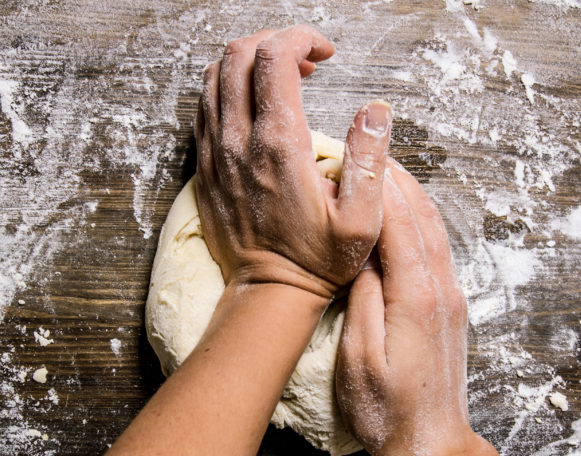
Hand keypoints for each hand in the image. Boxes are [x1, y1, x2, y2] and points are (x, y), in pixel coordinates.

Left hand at [194, 25, 392, 299]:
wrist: (269, 292)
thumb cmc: (318, 260)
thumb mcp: (363, 220)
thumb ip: (370, 160)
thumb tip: (376, 111)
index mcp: (280, 146)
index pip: (274, 57)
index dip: (301, 38)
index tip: (325, 53)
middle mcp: (240, 142)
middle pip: (238, 54)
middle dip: (274, 41)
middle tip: (305, 61)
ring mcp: (216, 153)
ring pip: (215, 75)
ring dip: (248, 62)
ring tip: (282, 78)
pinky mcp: (204, 166)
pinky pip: (203, 106)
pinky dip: (227, 88)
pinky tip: (255, 105)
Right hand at [335, 162, 473, 455]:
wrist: (433, 446)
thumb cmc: (388, 412)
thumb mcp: (359, 359)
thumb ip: (361, 300)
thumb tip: (360, 253)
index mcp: (417, 298)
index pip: (398, 224)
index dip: (376, 186)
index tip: (353, 154)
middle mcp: (441, 289)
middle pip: (422, 216)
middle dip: (393, 178)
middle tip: (363, 145)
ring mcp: (450, 296)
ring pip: (433, 227)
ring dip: (408, 193)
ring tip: (379, 167)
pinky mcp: (449, 305)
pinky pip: (435, 247)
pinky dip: (416, 219)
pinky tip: (398, 212)